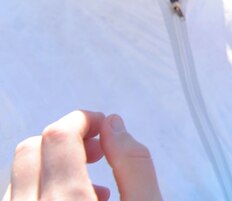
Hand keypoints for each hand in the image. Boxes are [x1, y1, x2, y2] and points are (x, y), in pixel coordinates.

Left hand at [3, 111, 161, 200]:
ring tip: (89, 183)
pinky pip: (16, 197)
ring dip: (51, 166)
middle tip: (97, 151)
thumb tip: (113, 124)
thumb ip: (134, 164)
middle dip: (66, 138)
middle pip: (31, 149)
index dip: (83, 119)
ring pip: (19, 174)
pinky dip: (40, 190)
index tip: (103, 126)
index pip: (58, 136)